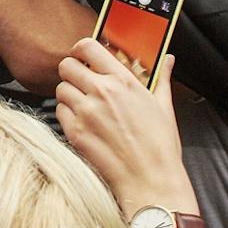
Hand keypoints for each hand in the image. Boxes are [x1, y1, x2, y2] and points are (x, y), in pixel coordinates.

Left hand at [56, 39, 191, 209]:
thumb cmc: (160, 146)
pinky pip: (59, 112)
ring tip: (83, 104)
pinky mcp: (75, 133)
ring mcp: (86, 113)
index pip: (88, 47)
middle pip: (66, 65)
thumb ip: (162, 78)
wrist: (150, 180)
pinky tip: (82, 121)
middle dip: (72, 71)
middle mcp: (101, 92)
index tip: (83, 56)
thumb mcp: (164, 106)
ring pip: (60, 88)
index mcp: (123, 81)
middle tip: (81, 81)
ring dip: (68, 93)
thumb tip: (168, 60)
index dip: (81, 49)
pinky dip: (66, 114)